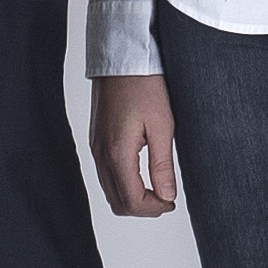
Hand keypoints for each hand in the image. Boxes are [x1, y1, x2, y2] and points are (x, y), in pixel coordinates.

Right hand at [90, 75, 178, 216]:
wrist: (123, 58)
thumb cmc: (144, 85)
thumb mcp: (162, 125)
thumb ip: (162, 165)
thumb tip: (166, 196)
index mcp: (117, 153)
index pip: (131, 201)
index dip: (153, 209)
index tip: (171, 203)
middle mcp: (101, 154)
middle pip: (117, 202)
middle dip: (142, 208)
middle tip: (165, 199)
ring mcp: (95, 147)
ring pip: (109, 190)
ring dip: (131, 197)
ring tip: (156, 187)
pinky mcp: (96, 139)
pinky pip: (104, 174)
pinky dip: (122, 183)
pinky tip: (140, 173)